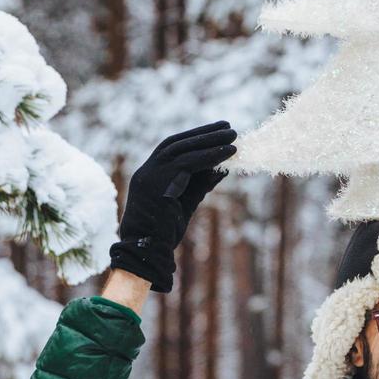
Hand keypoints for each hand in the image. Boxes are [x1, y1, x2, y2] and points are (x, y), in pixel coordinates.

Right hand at [108, 120, 236, 293]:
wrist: (146, 252)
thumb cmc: (164, 232)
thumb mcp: (186, 203)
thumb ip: (199, 185)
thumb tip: (222, 169)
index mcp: (149, 174)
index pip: (173, 148)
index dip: (195, 138)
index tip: (216, 131)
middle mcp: (146, 171)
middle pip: (177, 143)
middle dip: (204, 133)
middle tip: (228, 126)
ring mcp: (149, 175)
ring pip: (182, 149)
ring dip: (210, 140)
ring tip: (233, 135)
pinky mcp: (157, 182)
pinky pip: (188, 163)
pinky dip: (210, 155)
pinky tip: (228, 153)